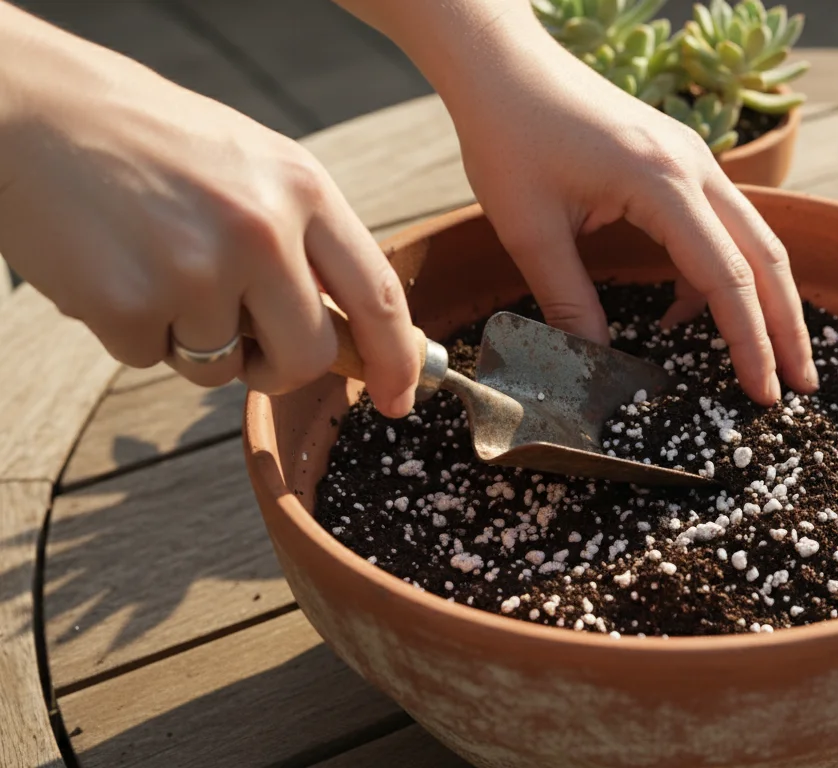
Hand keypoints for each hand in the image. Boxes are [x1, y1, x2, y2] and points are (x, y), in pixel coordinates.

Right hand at [0, 4, 419, 417]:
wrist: (31, 109)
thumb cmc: (149, 140)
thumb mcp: (254, 165)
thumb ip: (306, 239)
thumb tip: (351, 331)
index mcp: (303, 188)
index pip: (377, 293)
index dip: (397, 359)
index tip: (399, 397)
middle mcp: (262, 229)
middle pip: (309, 354)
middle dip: (280, 368)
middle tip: (246, 346)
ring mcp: (196, 269)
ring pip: (223, 367)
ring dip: (193, 340)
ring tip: (155, 264)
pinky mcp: (131, 304)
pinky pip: (152, 357)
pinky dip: (133, 329)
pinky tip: (111, 265)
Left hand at [339, 0, 817, 405]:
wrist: (504, 64)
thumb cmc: (509, 134)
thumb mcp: (529, 229)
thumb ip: (568, 301)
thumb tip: (597, 366)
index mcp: (663, 182)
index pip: (726, 275)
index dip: (749, 341)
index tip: (764, 392)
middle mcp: (695, 166)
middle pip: (766, 255)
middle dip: (788, 326)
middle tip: (801, 385)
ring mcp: (694, 157)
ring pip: (754, 236)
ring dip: (766, 298)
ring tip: (766, 357)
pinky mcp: (681, 158)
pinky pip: (723, 221)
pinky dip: (722, 270)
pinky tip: (688, 310)